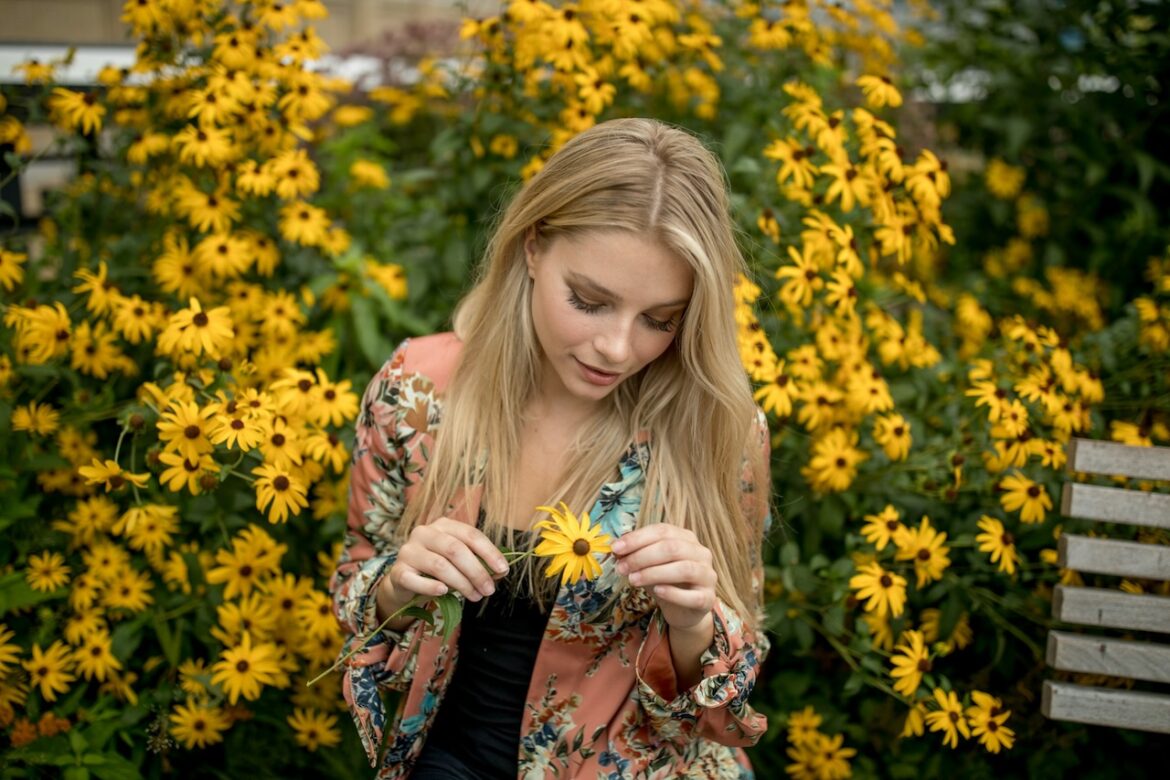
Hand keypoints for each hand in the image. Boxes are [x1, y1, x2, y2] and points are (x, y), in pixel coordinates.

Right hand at [378, 517, 508, 621]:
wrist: (405, 581)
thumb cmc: (438, 568)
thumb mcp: (459, 561)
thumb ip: (478, 562)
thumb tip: (501, 571)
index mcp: (443, 525)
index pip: (470, 534)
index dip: (489, 552)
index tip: (502, 570)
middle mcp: (424, 532)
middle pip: (456, 550)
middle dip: (477, 572)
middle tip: (488, 590)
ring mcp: (408, 551)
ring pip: (440, 565)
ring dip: (462, 584)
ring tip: (475, 596)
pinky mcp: (398, 571)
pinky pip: (416, 580)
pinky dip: (431, 587)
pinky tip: (444, 592)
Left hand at [612, 525, 716, 631]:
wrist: (683, 610)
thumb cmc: (665, 581)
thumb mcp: (647, 565)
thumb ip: (634, 554)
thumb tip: (616, 548)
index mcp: (686, 538)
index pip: (662, 530)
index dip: (638, 538)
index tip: (616, 548)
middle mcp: (701, 553)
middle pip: (672, 548)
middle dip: (642, 557)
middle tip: (621, 568)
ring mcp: (708, 575)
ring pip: (684, 569)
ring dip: (654, 573)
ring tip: (633, 580)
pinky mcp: (708, 598)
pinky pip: (692, 595)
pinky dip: (673, 592)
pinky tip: (657, 591)